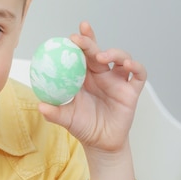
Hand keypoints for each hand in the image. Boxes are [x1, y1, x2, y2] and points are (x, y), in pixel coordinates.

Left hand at [38, 21, 145, 152]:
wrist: (101, 144)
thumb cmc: (83, 127)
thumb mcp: (66, 119)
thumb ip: (55, 112)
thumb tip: (41, 106)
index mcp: (85, 76)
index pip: (83, 53)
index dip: (80, 41)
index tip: (72, 35)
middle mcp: (102, 75)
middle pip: (98, 51)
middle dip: (90, 41)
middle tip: (80, 39)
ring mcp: (118, 81)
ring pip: (121, 58)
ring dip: (114, 52)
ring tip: (102, 56)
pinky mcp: (131, 91)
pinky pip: (139, 74)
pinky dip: (136, 66)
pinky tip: (128, 65)